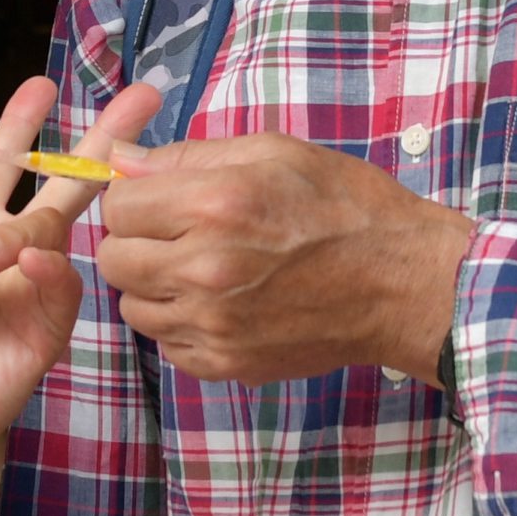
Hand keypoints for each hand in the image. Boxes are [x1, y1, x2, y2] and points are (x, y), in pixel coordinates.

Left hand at [0, 83, 121, 481]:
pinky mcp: (47, 330)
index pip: (1, 166)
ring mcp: (33, 289)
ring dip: (39, 224)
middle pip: (61, 185)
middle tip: (140, 97)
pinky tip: (25, 263)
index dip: (21, 125)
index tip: (42, 84)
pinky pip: (61, 289)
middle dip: (99, 140)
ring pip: (64, 233)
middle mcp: (9, 253)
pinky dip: (47, 270)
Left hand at [93, 122, 475, 387]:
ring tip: (201, 269)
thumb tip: (121, 158)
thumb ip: (190, 155)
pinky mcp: (226, 363)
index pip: (118, 204)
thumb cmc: (348, 207)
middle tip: (177, 234)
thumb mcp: (275, 152)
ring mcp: (213, 324)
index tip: (162, 199)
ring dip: (154, 285)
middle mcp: (205, 268)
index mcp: (215, 205)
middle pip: (114, 258)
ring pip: (133, 306)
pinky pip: (166, 345)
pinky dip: (181, 324)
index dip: (136, 197)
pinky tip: (220, 304)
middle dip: (137, 241)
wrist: (403, 284)